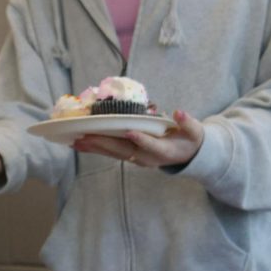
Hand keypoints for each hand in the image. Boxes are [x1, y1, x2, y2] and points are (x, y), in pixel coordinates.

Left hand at [72, 110, 204, 167]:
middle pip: (124, 151)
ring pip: (114, 154)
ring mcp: (137, 159)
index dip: (142, 140)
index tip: (130, 132)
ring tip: (76, 142)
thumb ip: (189, 123)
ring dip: (95, 148)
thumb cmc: (189, 140)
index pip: (152, 146)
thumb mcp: (195, 132)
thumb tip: (180, 112)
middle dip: (105, 144)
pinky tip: (80, 144)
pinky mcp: (129, 156)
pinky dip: (95, 149)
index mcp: (165, 151)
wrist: (186, 156)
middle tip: (86, 137)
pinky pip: (110, 153)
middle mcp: (147, 158)